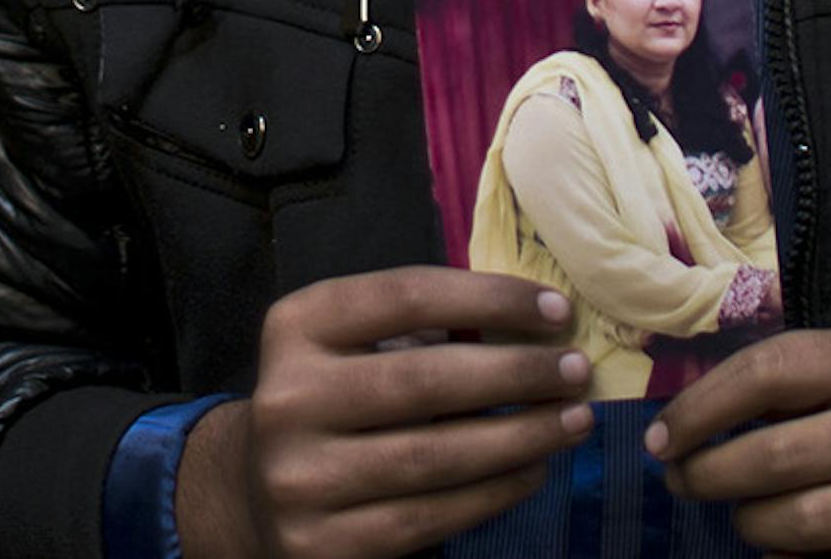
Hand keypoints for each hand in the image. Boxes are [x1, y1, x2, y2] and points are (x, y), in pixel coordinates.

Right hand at [178, 267, 594, 558]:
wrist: (254, 489)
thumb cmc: (334, 392)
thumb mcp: (354, 339)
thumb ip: (423, 324)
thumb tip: (535, 323)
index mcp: (297, 326)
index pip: (406, 296)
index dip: (489, 298)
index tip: (556, 310)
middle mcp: (288, 399)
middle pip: (424, 380)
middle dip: (516, 372)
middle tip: (576, 370)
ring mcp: (300, 479)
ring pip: (434, 458)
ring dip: (520, 437)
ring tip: (572, 420)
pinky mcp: (324, 545)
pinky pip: (428, 518)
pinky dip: (492, 493)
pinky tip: (532, 469)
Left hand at [647, 326, 830, 557]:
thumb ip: (799, 384)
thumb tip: (688, 421)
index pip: (771, 370)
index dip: (702, 407)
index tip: (663, 438)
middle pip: (779, 455)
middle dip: (711, 475)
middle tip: (683, 484)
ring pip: (805, 525)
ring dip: (751, 528)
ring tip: (741, 519)